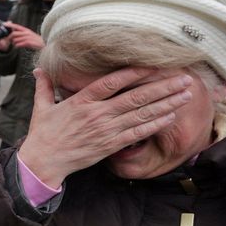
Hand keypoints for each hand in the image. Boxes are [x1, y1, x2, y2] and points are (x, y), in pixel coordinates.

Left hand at [0, 19, 43, 50]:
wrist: (45, 45)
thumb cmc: (36, 41)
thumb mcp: (29, 35)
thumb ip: (22, 34)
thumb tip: (14, 34)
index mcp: (26, 30)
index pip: (17, 26)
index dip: (10, 25)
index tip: (4, 24)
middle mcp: (27, 32)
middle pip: (14, 34)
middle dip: (10, 37)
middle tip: (9, 41)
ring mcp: (28, 37)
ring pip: (16, 39)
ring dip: (14, 43)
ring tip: (15, 44)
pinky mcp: (29, 42)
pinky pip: (19, 44)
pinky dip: (17, 46)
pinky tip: (18, 47)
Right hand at [17, 68, 192, 187]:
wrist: (44, 162)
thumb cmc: (42, 134)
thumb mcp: (42, 107)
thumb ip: (44, 86)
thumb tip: (39, 69)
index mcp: (81, 101)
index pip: (111, 82)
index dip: (134, 72)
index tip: (153, 64)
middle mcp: (96, 114)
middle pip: (135, 98)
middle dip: (162, 87)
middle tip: (184, 78)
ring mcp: (105, 131)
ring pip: (141, 115)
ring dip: (166, 104)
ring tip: (185, 95)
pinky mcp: (110, 145)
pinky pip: (137, 134)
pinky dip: (155, 125)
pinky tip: (170, 117)